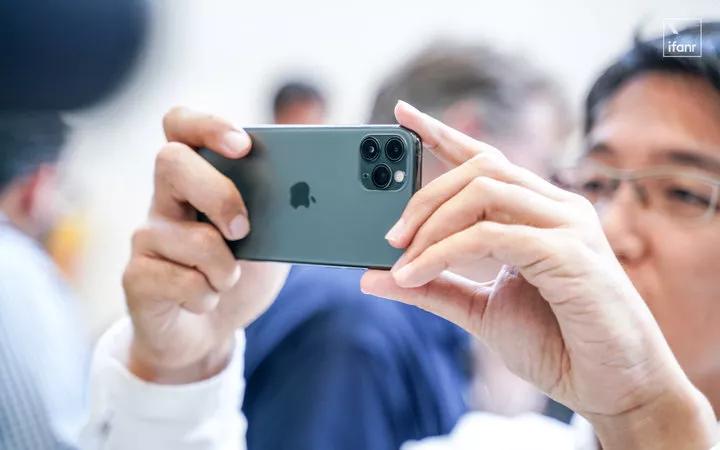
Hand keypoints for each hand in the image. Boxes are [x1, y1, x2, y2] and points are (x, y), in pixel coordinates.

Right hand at [122, 107, 288, 383]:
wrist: (208, 332)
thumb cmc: (239, 275)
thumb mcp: (271, 239)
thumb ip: (282, 211)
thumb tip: (311, 193)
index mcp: (196, 178)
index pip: (181, 125)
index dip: (206, 125)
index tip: (242, 144)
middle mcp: (164, 199)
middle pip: (171, 162)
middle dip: (218, 194)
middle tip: (244, 229)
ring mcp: (146, 237)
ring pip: (191, 238)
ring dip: (227, 270)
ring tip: (227, 280)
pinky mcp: (136, 276)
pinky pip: (183, 281)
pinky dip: (209, 297)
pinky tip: (204, 300)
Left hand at [361, 101, 716, 448]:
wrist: (612, 388)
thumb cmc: (556, 344)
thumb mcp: (479, 310)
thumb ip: (431, 288)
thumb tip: (371, 278)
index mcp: (538, 213)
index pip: (485, 159)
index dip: (442, 133)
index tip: (401, 115)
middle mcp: (556, 208)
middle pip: (480, 168)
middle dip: (424, 196)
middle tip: (390, 237)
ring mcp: (567, 225)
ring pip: (484, 190)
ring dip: (432, 224)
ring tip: (400, 261)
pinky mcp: (569, 252)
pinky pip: (490, 234)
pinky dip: (443, 252)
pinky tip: (415, 275)